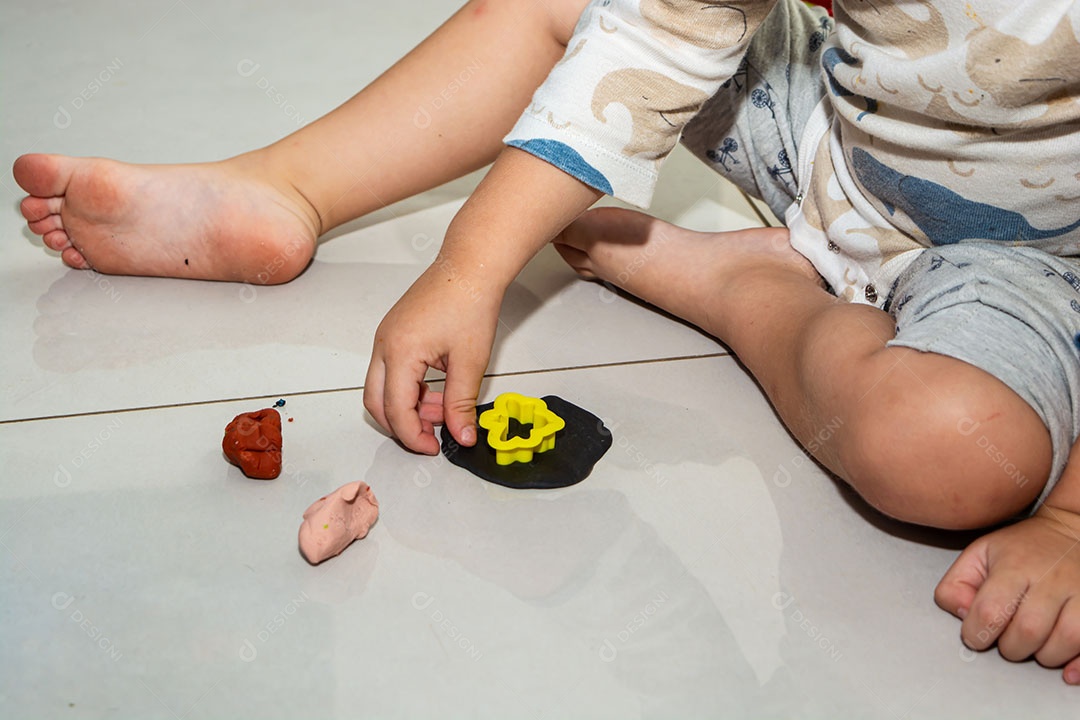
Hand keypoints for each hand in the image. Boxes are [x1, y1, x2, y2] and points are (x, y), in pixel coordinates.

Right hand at [364, 256, 500, 453]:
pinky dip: (408, 389)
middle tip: (432, 436)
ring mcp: (385, 337)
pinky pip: (389, 371)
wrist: (470, 267)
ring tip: (443, 410)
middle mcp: (384, 345)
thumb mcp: (470, 362)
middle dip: (402, 426)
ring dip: (407, 407)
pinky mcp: (393, 333)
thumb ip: (461, 404)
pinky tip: (436, 391)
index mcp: (400, 352)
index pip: (396, 411)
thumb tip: (461, 435)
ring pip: (381, 388)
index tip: (434, 447)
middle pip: (376, 403)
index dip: (414, 437)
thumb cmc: (470, 302)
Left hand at [935, 504, 1079, 683]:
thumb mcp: (977, 555)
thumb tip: (964, 616)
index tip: (975, 634)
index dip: (976, 633)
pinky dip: (1079, 665)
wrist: (1068, 533)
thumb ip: (956, 586)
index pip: (991, 611)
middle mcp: (1052, 579)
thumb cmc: (1020, 550)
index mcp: (1015, 566)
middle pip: (1028, 631)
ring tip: (1035, 642)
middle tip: (1007, 637)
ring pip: (1065, 642)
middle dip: (1011, 647)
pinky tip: (1066, 669)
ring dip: (1044, 655)